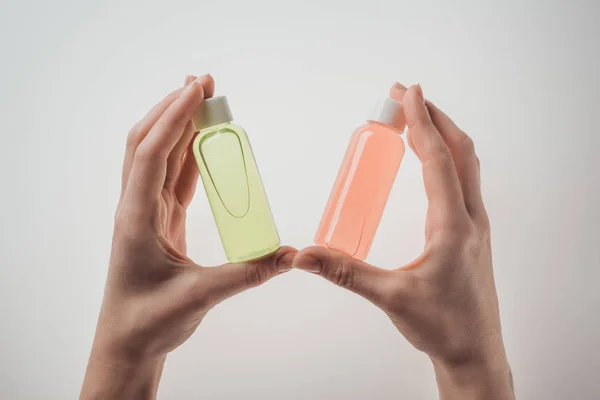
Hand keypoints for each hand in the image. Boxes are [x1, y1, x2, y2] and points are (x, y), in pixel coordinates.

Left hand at [80, 75, 295, 398]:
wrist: (128, 341)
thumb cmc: (150, 321)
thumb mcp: (199, 296)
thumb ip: (247, 274)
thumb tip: (289, 255)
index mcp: (136, 219)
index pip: (149, 155)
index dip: (172, 118)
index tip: (196, 90)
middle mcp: (136, 207)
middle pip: (146, 143)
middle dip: (172, 108)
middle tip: (202, 83)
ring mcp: (147, 212)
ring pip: (158, 156)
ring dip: (178, 125)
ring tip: (204, 100)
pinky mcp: (160, 220)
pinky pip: (173, 177)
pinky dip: (187, 153)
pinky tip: (204, 141)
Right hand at [294, 84, 513, 398]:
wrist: (475, 351)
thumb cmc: (441, 325)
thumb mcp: (390, 297)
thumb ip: (345, 272)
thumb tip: (305, 255)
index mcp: (452, 226)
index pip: (438, 161)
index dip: (422, 123)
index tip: (408, 94)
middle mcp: (470, 218)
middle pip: (459, 151)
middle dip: (432, 118)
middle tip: (404, 97)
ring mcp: (475, 224)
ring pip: (466, 165)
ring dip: (442, 135)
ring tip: (415, 119)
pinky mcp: (472, 233)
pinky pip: (465, 180)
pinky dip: (448, 157)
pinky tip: (431, 161)